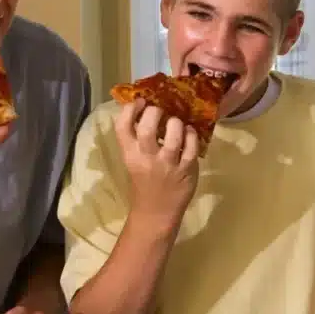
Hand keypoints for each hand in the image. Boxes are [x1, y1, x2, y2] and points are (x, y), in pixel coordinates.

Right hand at [115, 99, 199, 221]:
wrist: (156, 212)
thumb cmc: (144, 182)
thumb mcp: (134, 160)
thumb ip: (137, 139)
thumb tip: (147, 109)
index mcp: (129, 154)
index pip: (122, 126)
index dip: (130, 109)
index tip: (140, 101)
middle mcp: (146, 158)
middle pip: (147, 128)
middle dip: (154, 112)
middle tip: (160, 112)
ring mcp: (167, 165)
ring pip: (173, 136)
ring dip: (176, 123)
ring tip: (177, 123)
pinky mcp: (186, 170)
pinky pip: (192, 148)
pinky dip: (192, 135)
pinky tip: (190, 133)